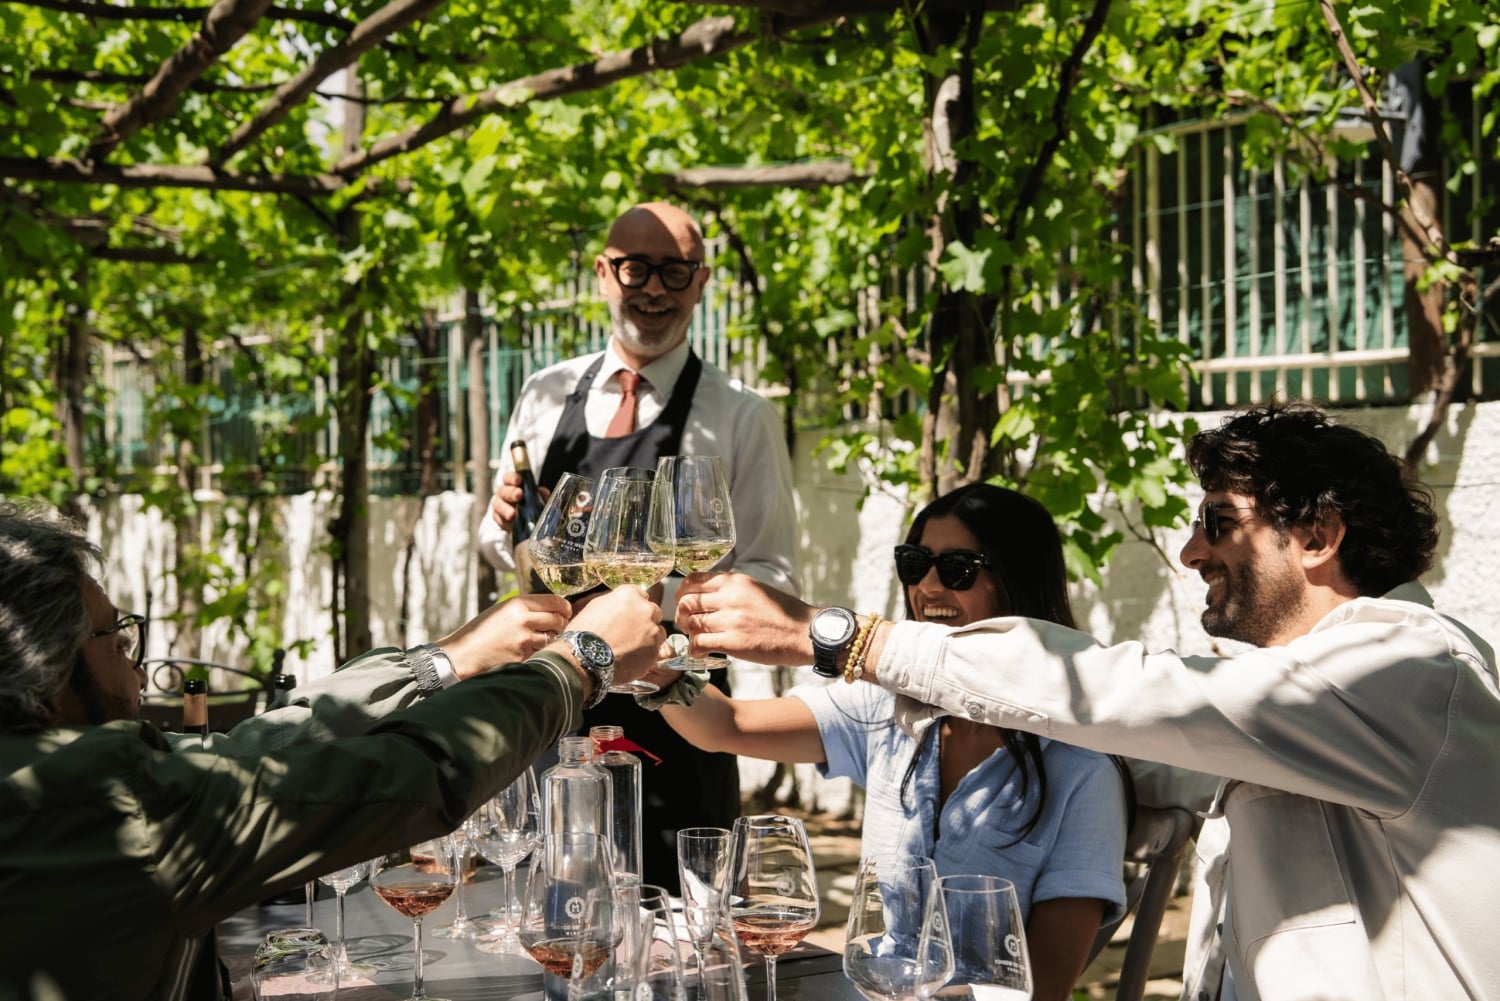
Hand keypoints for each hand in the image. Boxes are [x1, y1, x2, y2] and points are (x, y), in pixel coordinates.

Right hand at [436, 593, 572, 679]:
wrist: (461, 655)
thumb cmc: (480, 632)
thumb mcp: (501, 611)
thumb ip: (525, 608)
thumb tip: (551, 609)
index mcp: (517, 604)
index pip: (555, 602)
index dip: (565, 607)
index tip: (566, 611)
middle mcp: (524, 620)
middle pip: (559, 620)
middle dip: (562, 624)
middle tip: (557, 627)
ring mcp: (525, 641)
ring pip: (553, 638)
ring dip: (551, 640)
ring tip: (537, 640)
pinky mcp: (523, 658)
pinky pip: (541, 653)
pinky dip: (540, 653)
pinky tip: (528, 652)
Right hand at [487, 473, 550, 532]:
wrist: (531, 522)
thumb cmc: (535, 505)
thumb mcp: (541, 498)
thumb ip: (542, 494)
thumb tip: (543, 492)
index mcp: (513, 485)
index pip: (509, 478)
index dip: (512, 478)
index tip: (519, 480)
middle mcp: (504, 493)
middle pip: (503, 491)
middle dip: (511, 492)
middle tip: (519, 495)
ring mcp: (499, 506)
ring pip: (498, 505)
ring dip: (505, 509)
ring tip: (512, 514)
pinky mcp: (499, 519)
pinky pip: (498, 519)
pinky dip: (504, 521)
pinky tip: (510, 523)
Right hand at [567, 585, 665, 686]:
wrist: (583, 659)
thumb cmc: (584, 634)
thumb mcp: (595, 607)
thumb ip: (615, 602)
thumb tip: (621, 606)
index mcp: (630, 595)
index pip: (641, 594)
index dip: (634, 607)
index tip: (629, 615)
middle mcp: (645, 610)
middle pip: (653, 612)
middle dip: (644, 621)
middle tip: (629, 633)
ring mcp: (652, 632)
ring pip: (657, 633)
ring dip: (648, 638)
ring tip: (629, 648)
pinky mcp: (654, 652)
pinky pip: (655, 652)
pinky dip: (646, 655)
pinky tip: (630, 659)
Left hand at [673, 572, 816, 666]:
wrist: (805, 633)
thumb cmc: (784, 613)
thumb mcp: (757, 590)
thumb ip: (732, 590)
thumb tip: (707, 595)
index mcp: (735, 582)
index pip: (693, 580)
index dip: (682, 593)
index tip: (683, 603)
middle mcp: (730, 598)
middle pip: (686, 602)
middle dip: (680, 614)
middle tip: (686, 624)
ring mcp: (731, 620)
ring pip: (691, 623)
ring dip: (689, 633)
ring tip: (697, 638)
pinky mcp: (734, 643)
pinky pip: (699, 643)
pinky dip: (695, 649)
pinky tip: (701, 653)